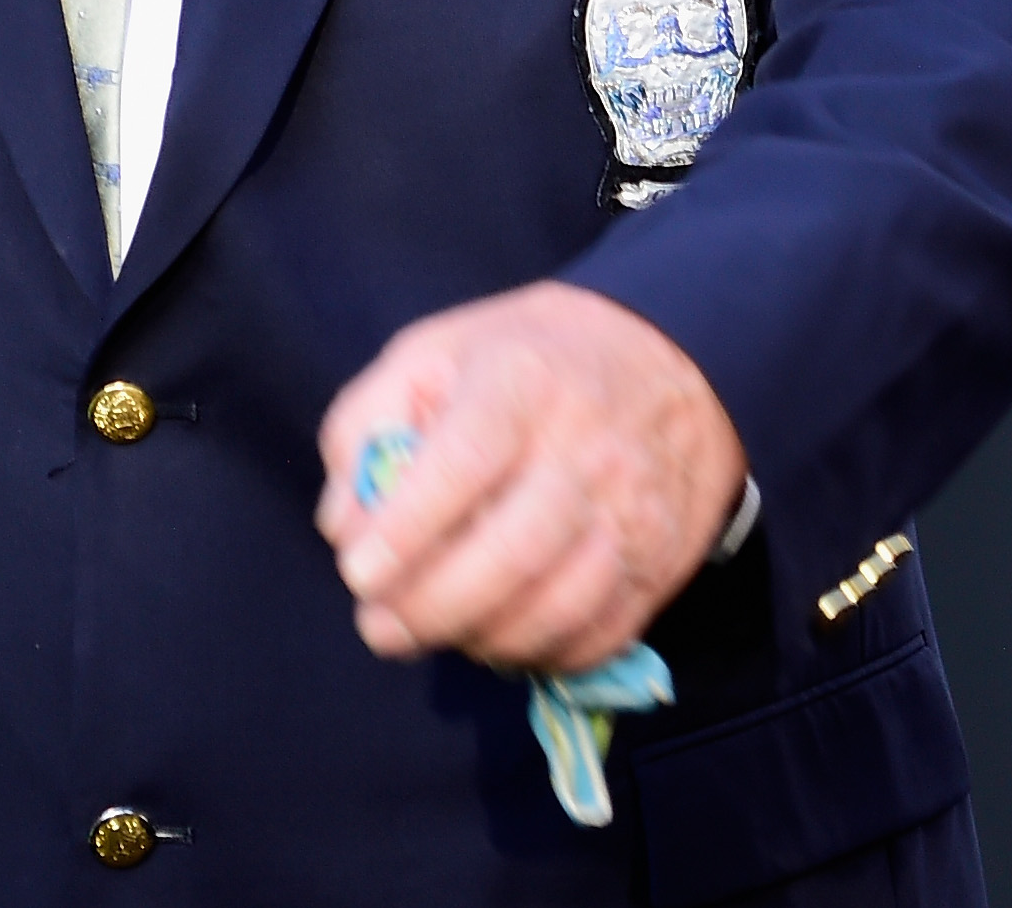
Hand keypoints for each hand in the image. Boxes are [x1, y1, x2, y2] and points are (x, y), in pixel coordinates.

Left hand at [315, 280, 747, 672]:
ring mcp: (632, 510)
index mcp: (520, 382)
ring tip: (434, 635)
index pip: (465, 461)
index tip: (358, 574)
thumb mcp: (430, 356)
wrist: (665, 363)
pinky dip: (539, 655)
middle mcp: (587, 447)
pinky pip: (598, 635)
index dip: (406, 526)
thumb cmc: (520, 364)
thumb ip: (366, 428)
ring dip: (482, 639)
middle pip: (514, 550)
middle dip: (432, 606)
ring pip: (558, 605)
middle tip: (380, 628)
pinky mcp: (659, 563)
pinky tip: (497, 638)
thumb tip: (346, 527)